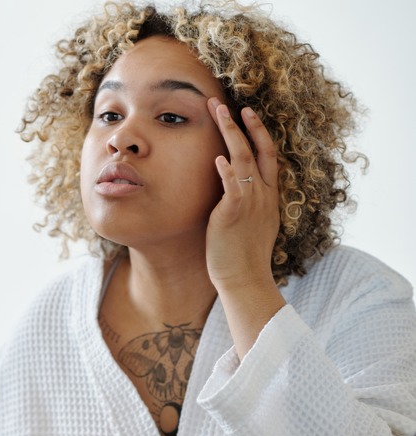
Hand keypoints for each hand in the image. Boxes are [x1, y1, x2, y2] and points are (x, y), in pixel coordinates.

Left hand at [205, 97, 279, 290]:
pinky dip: (226, 170)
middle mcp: (265, 195)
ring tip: (217, 112)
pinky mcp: (235, 213)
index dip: (259, 133)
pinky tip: (218, 156)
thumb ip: (245, 202)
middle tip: (228, 104)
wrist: (245, 279)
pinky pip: (233, 186)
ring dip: (231, 133)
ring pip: (245, 159)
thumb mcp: (250, 223)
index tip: (247, 113)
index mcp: (269, 196)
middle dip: (244, 124)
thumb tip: (233, 188)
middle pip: (259, 150)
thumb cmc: (242, 254)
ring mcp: (252, 202)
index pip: (268, 156)